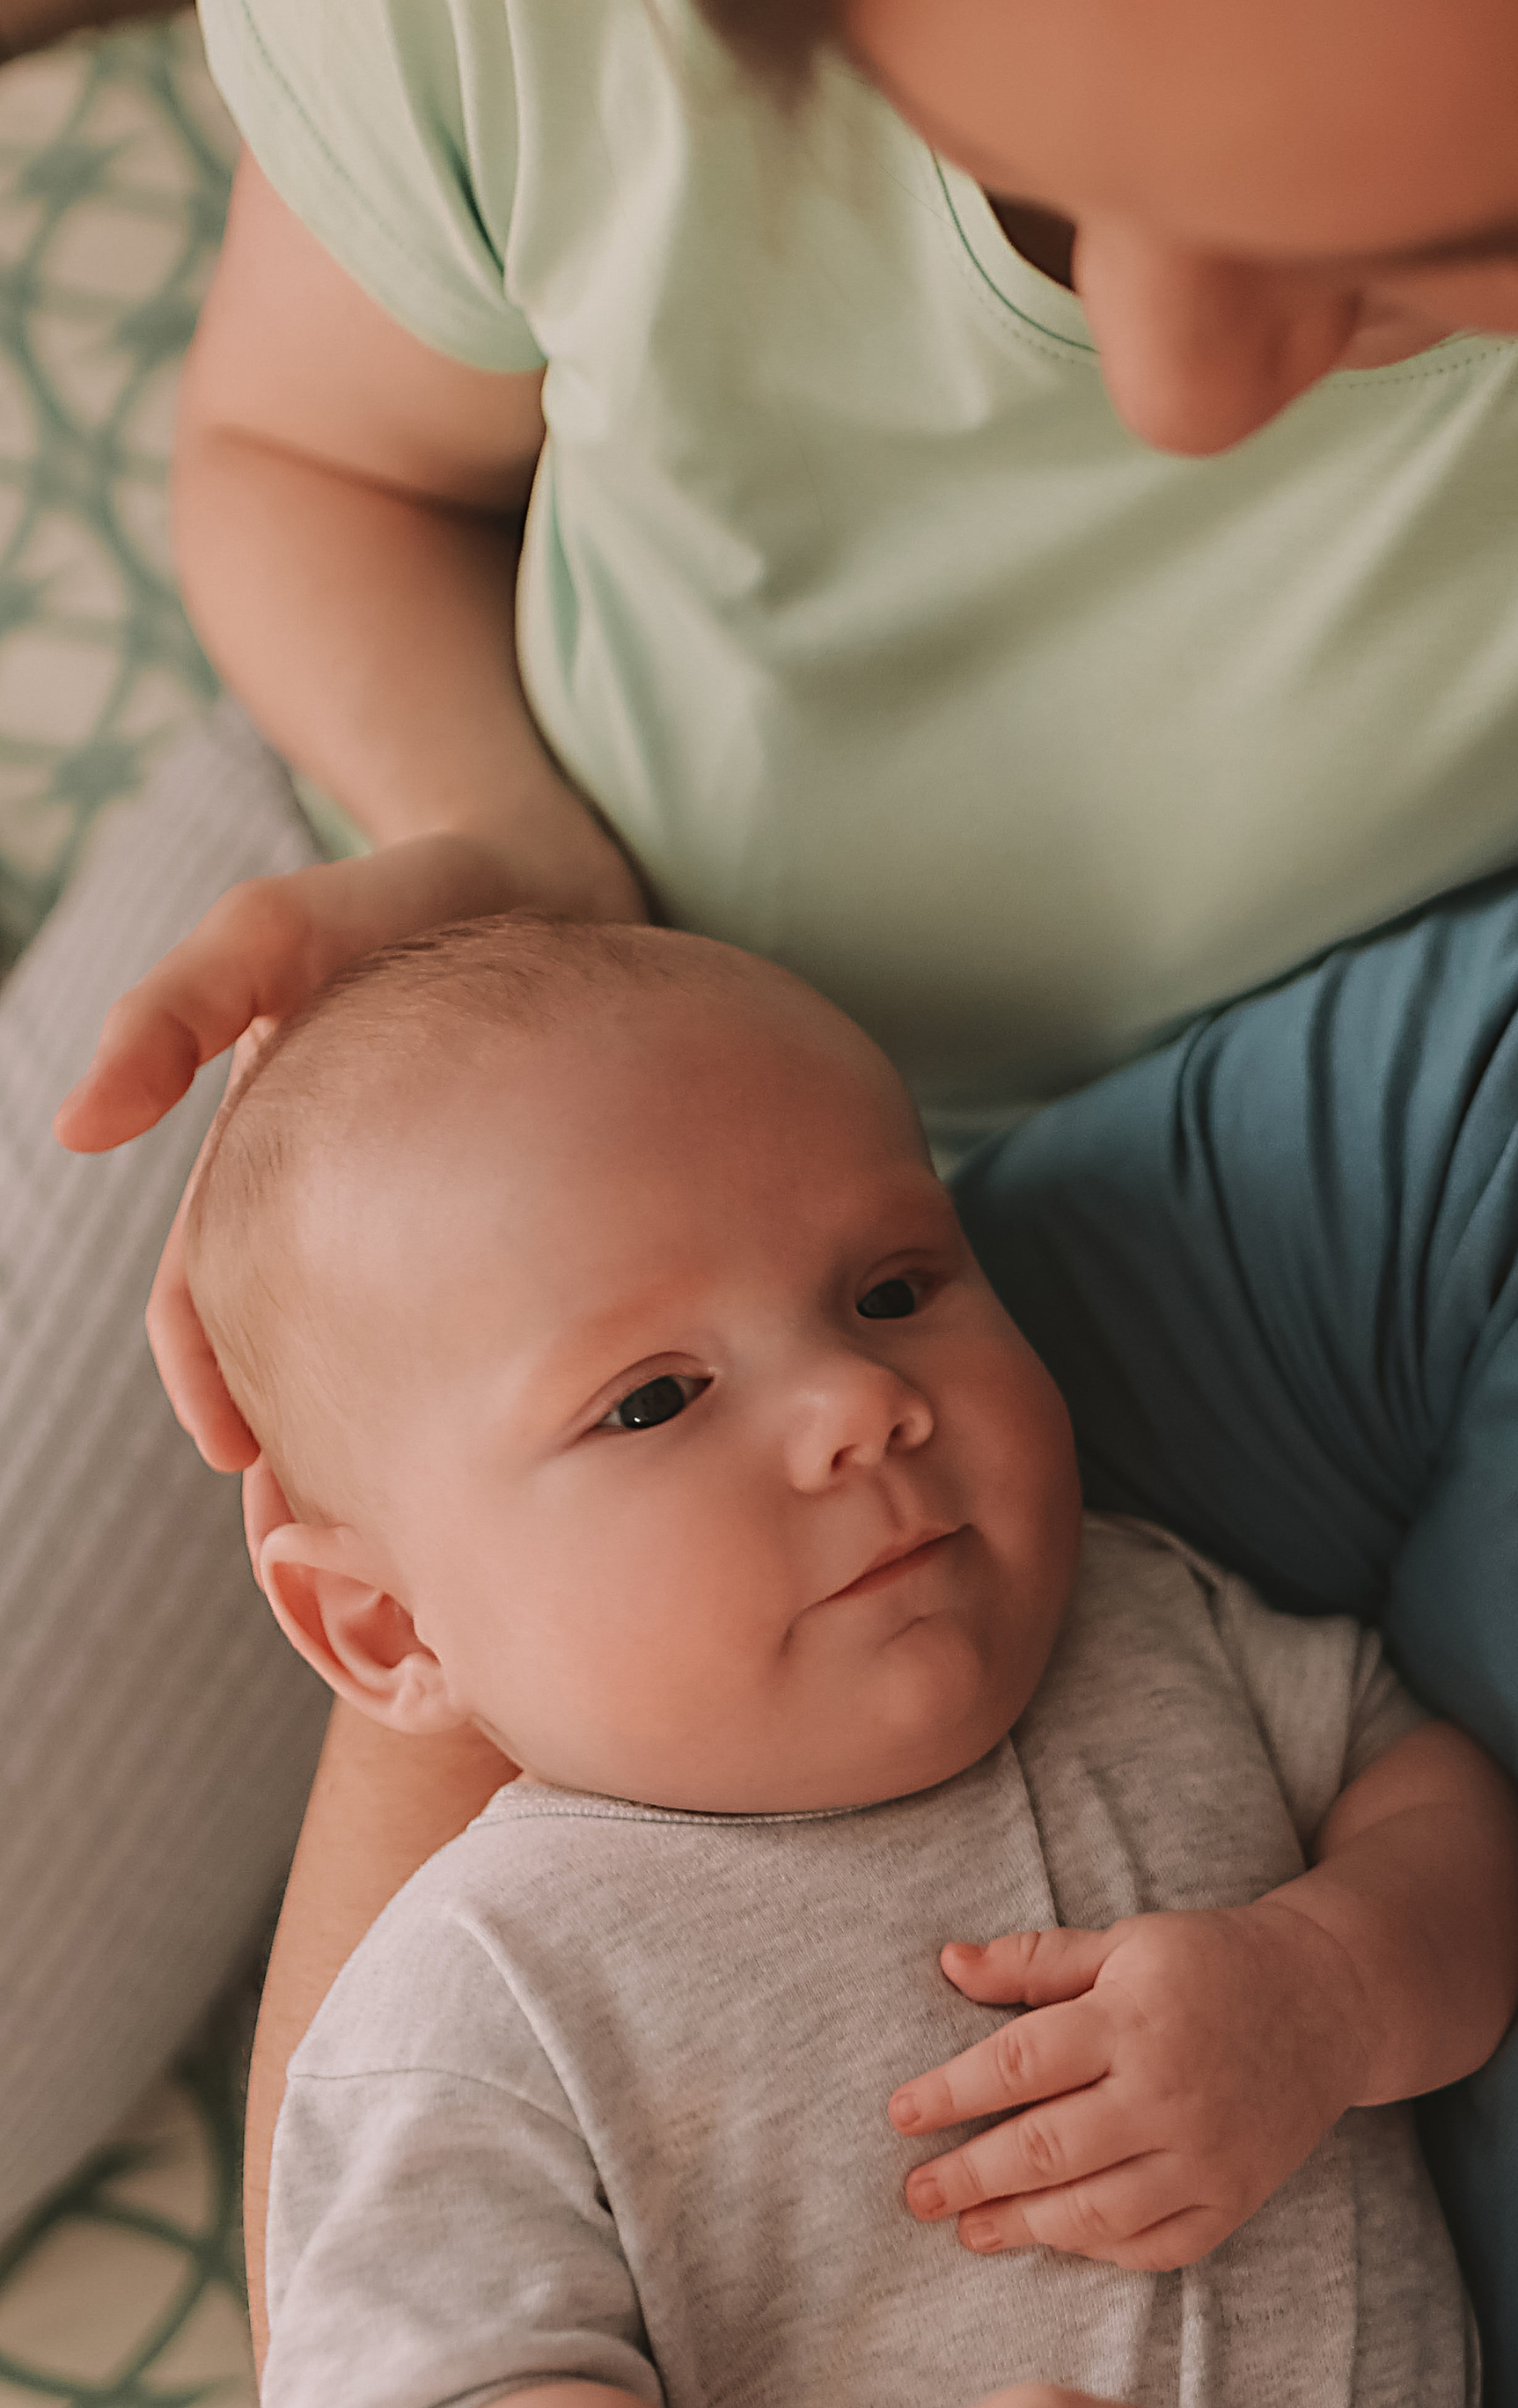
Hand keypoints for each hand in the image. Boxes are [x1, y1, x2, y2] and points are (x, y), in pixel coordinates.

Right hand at [53, 817, 645, 1465]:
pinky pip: (505, 1321)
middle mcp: (343, 1197)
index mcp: (273, 1161)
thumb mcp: (275, 929)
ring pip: (399, 1349)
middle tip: (332, 1541)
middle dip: (301, 1439)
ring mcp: (433, 1210)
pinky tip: (538, 1433)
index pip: (207, 1297)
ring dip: (391, 1429)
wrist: (550, 866)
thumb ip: (175, 1007)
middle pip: (299, 1345)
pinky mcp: (534, 1212)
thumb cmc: (405, 895)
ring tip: (418, 1523)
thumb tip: (78, 1128)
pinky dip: (499, 1378)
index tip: (240, 1459)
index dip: (212, 1380)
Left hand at [891, 1910, 1368, 2271]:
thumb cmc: (1212, 1965)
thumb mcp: (1126, 1943)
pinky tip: (1057, 2237)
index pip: (1019, 2063)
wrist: (1332, 2000)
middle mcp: (1168, 2092)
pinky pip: (1154, 2244)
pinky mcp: (1234, 2197)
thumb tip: (948, 1964)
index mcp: (1133, 2017)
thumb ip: (1035, 1961)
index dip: (950, 2093)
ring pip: (1094, 2210)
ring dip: (1021, 2225)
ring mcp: (1206, 2154)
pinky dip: (1099, 2248)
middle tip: (916, 2194)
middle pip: (1046, 2147)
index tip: (900, 2115)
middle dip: (968, 2176)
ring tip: (969, 2228)